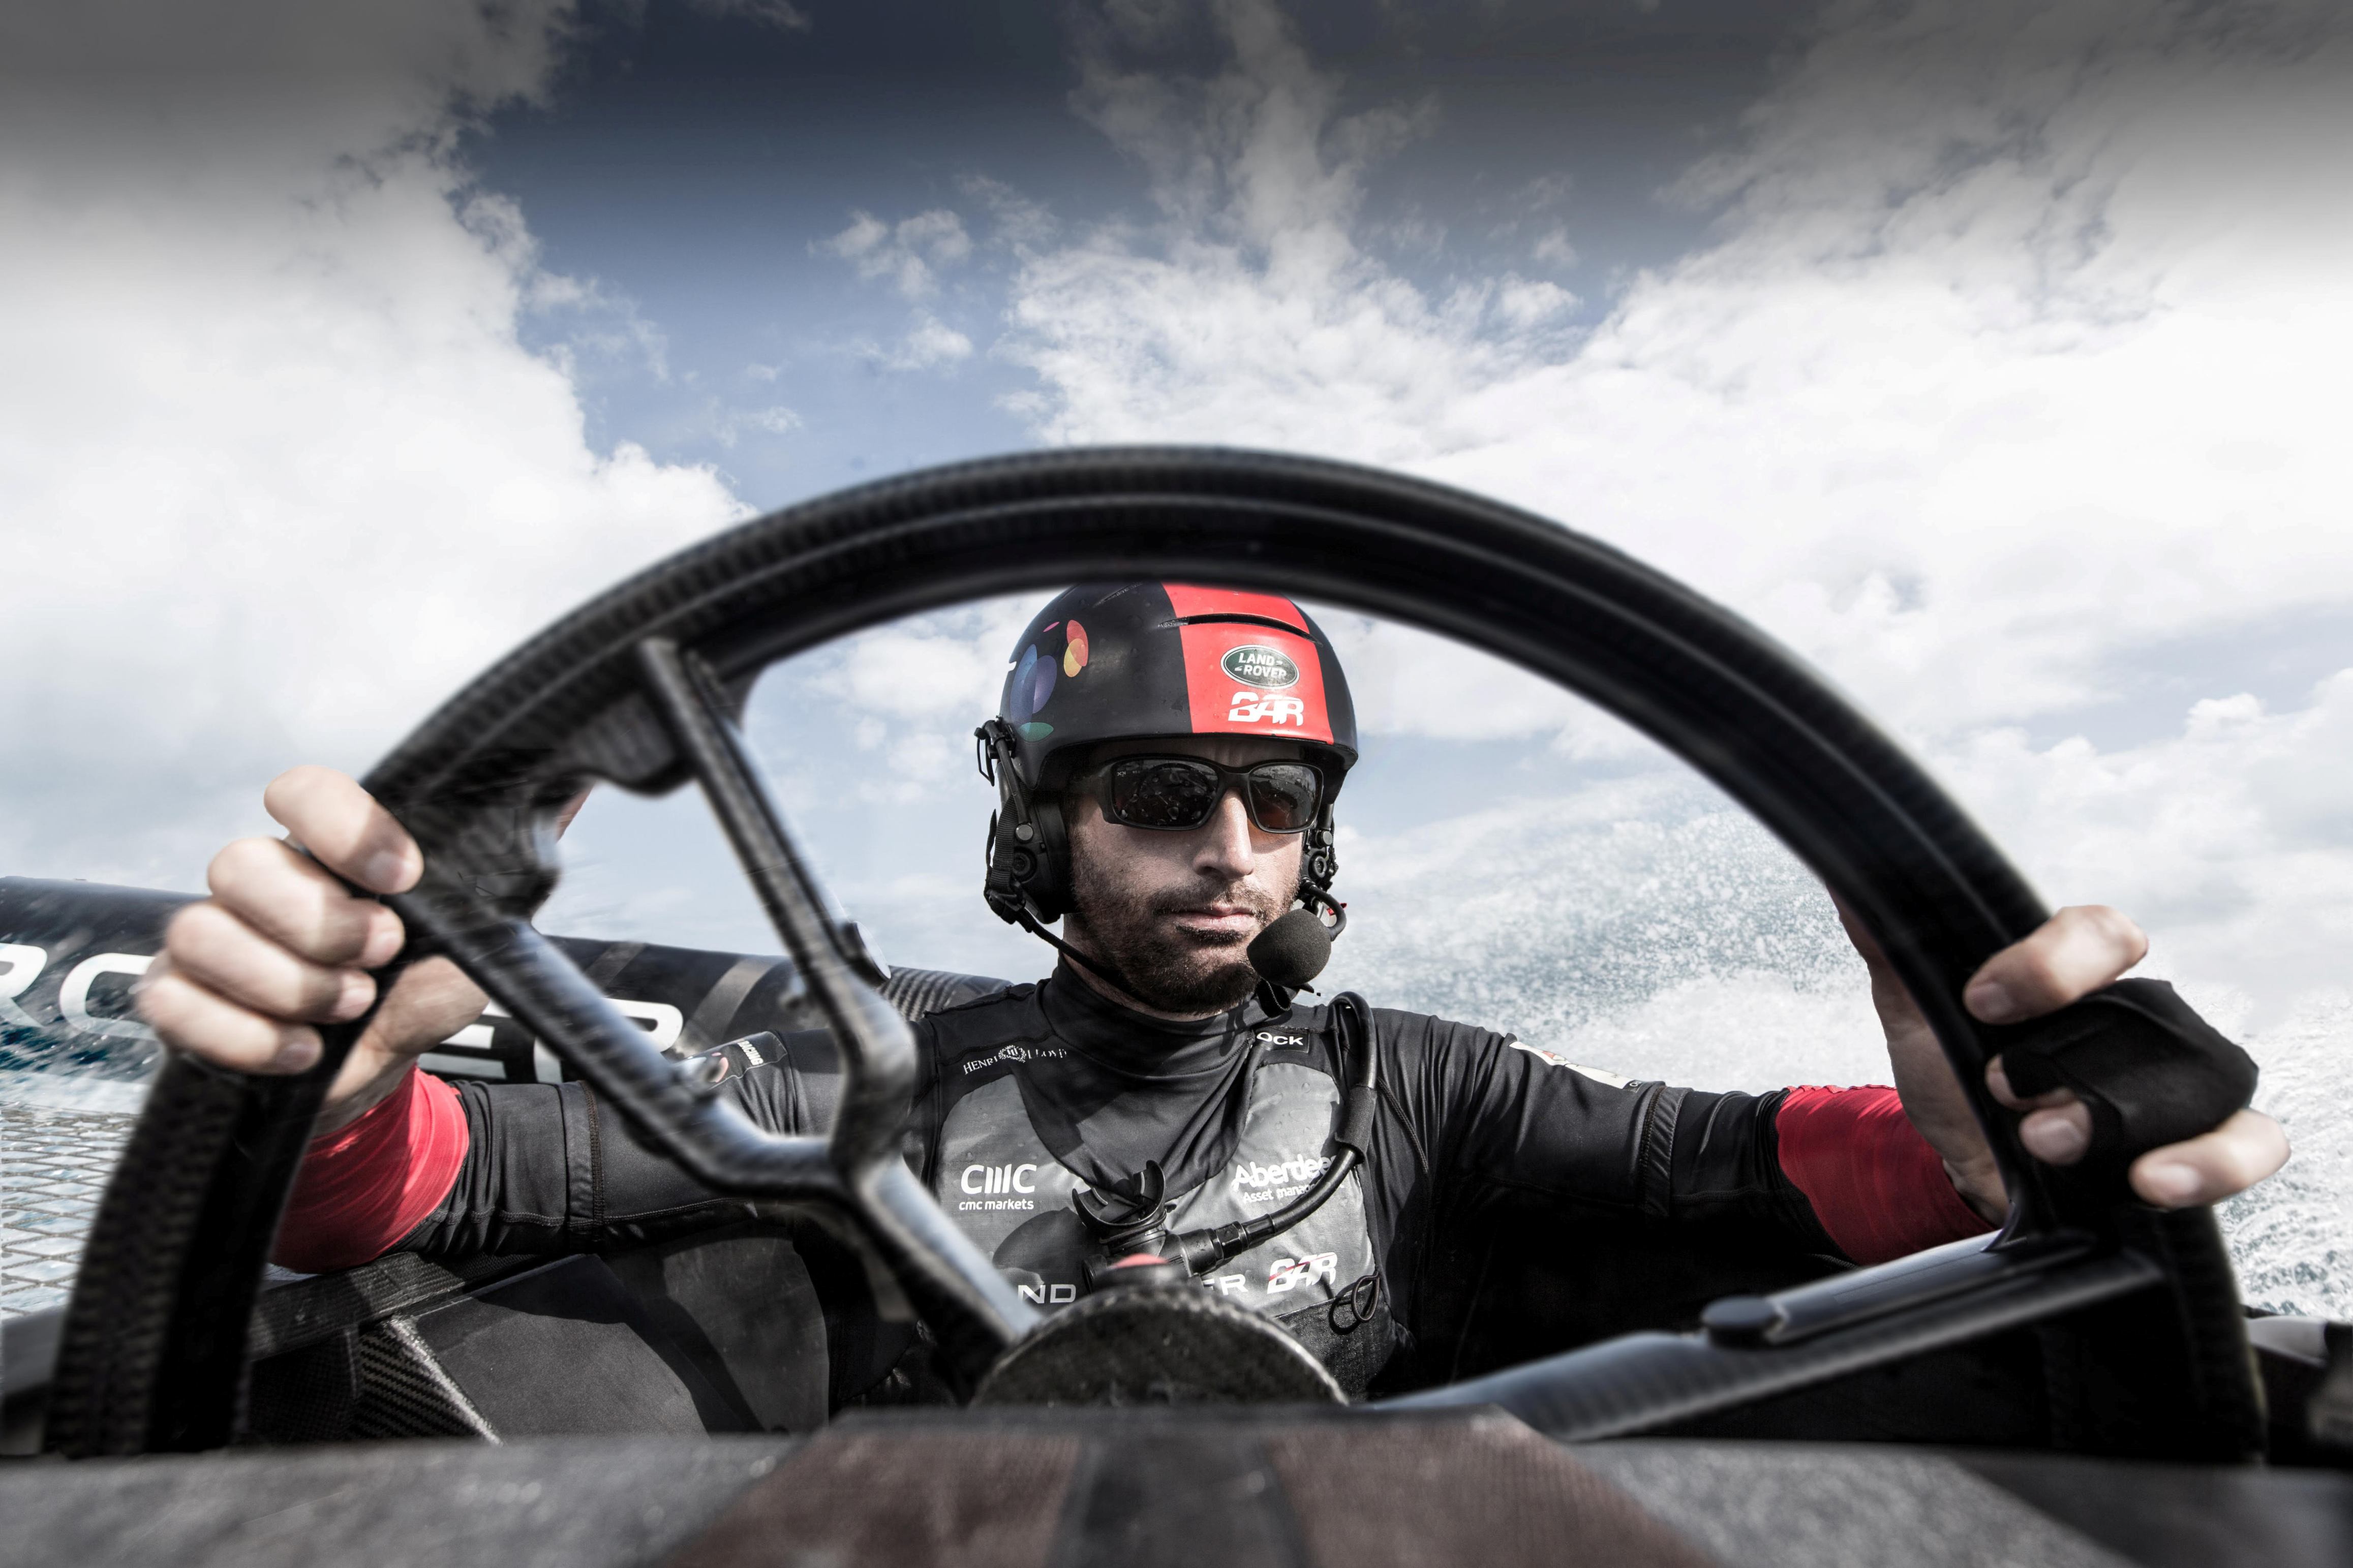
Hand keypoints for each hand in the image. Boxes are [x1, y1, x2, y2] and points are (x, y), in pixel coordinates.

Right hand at [137, 766, 486, 1131]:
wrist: (381, 1070)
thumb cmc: (422, 984)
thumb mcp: (480, 930)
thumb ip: (508, 865)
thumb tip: (569, 789)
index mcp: (326, 849)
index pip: (300, 789)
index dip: (342, 825)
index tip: (403, 875)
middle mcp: (259, 881)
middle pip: (239, 862)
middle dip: (321, 924)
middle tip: (380, 958)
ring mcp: (210, 938)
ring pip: (204, 932)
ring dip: (292, 985)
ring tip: (351, 1009)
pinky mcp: (179, 999)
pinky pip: (176, 1004)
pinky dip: (249, 1037)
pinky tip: (303, 1052)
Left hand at [1840, 901, 2287, 1220]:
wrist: (1966, 1165)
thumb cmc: (1955, 1075)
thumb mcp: (1916, 1006)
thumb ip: (1894, 939)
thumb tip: (1850, 873)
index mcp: (2081, 970)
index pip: (2100, 932)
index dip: (2049, 962)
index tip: (1981, 1003)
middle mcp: (2144, 1017)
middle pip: (2149, 1012)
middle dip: (2071, 1060)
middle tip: (2002, 1093)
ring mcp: (2183, 1080)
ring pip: (2202, 1077)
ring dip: (2120, 1116)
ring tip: (2045, 1143)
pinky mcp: (2207, 1144)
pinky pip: (2250, 1144)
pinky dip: (2214, 1163)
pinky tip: (2153, 1182)